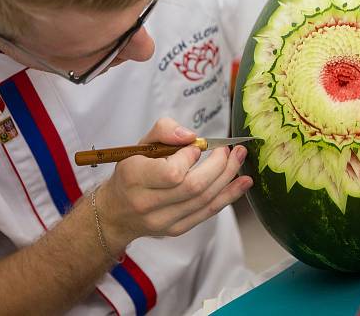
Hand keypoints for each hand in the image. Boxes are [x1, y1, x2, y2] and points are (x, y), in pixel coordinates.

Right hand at [96, 118, 251, 250]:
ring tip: (240, 158)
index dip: (190, 157)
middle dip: (219, 165)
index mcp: (134, 178)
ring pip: (204, 200)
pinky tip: (243, 182)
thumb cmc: (131, 172)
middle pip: (194, 187)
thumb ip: (164, 130)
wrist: (116, 212)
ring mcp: (163, 221)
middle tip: (229, 149)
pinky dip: (228, 196)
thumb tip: (191, 136)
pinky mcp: (176, 229)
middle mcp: (147, 203)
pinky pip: (207, 212)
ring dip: (228, 177)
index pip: (172, 172)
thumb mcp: (140, 144)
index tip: (196, 146)